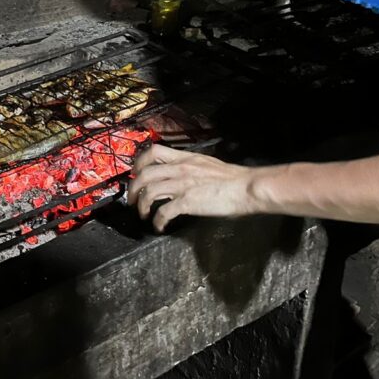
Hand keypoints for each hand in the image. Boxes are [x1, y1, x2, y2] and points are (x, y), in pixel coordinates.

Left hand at [127, 144, 258, 232]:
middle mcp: (180, 168)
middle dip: (133, 189)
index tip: (136, 173)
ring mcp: (182, 185)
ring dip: (142, 206)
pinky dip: (157, 221)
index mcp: (185, 158)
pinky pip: (163, 212)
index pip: (154, 151)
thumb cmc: (232, 178)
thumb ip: (191, 168)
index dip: (139, 162)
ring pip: (149, 192)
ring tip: (144, 215)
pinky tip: (159, 227)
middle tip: (132, 201)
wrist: (246, 187)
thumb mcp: (206, 165)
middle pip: (145, 174)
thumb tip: (181, 177)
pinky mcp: (187, 202)